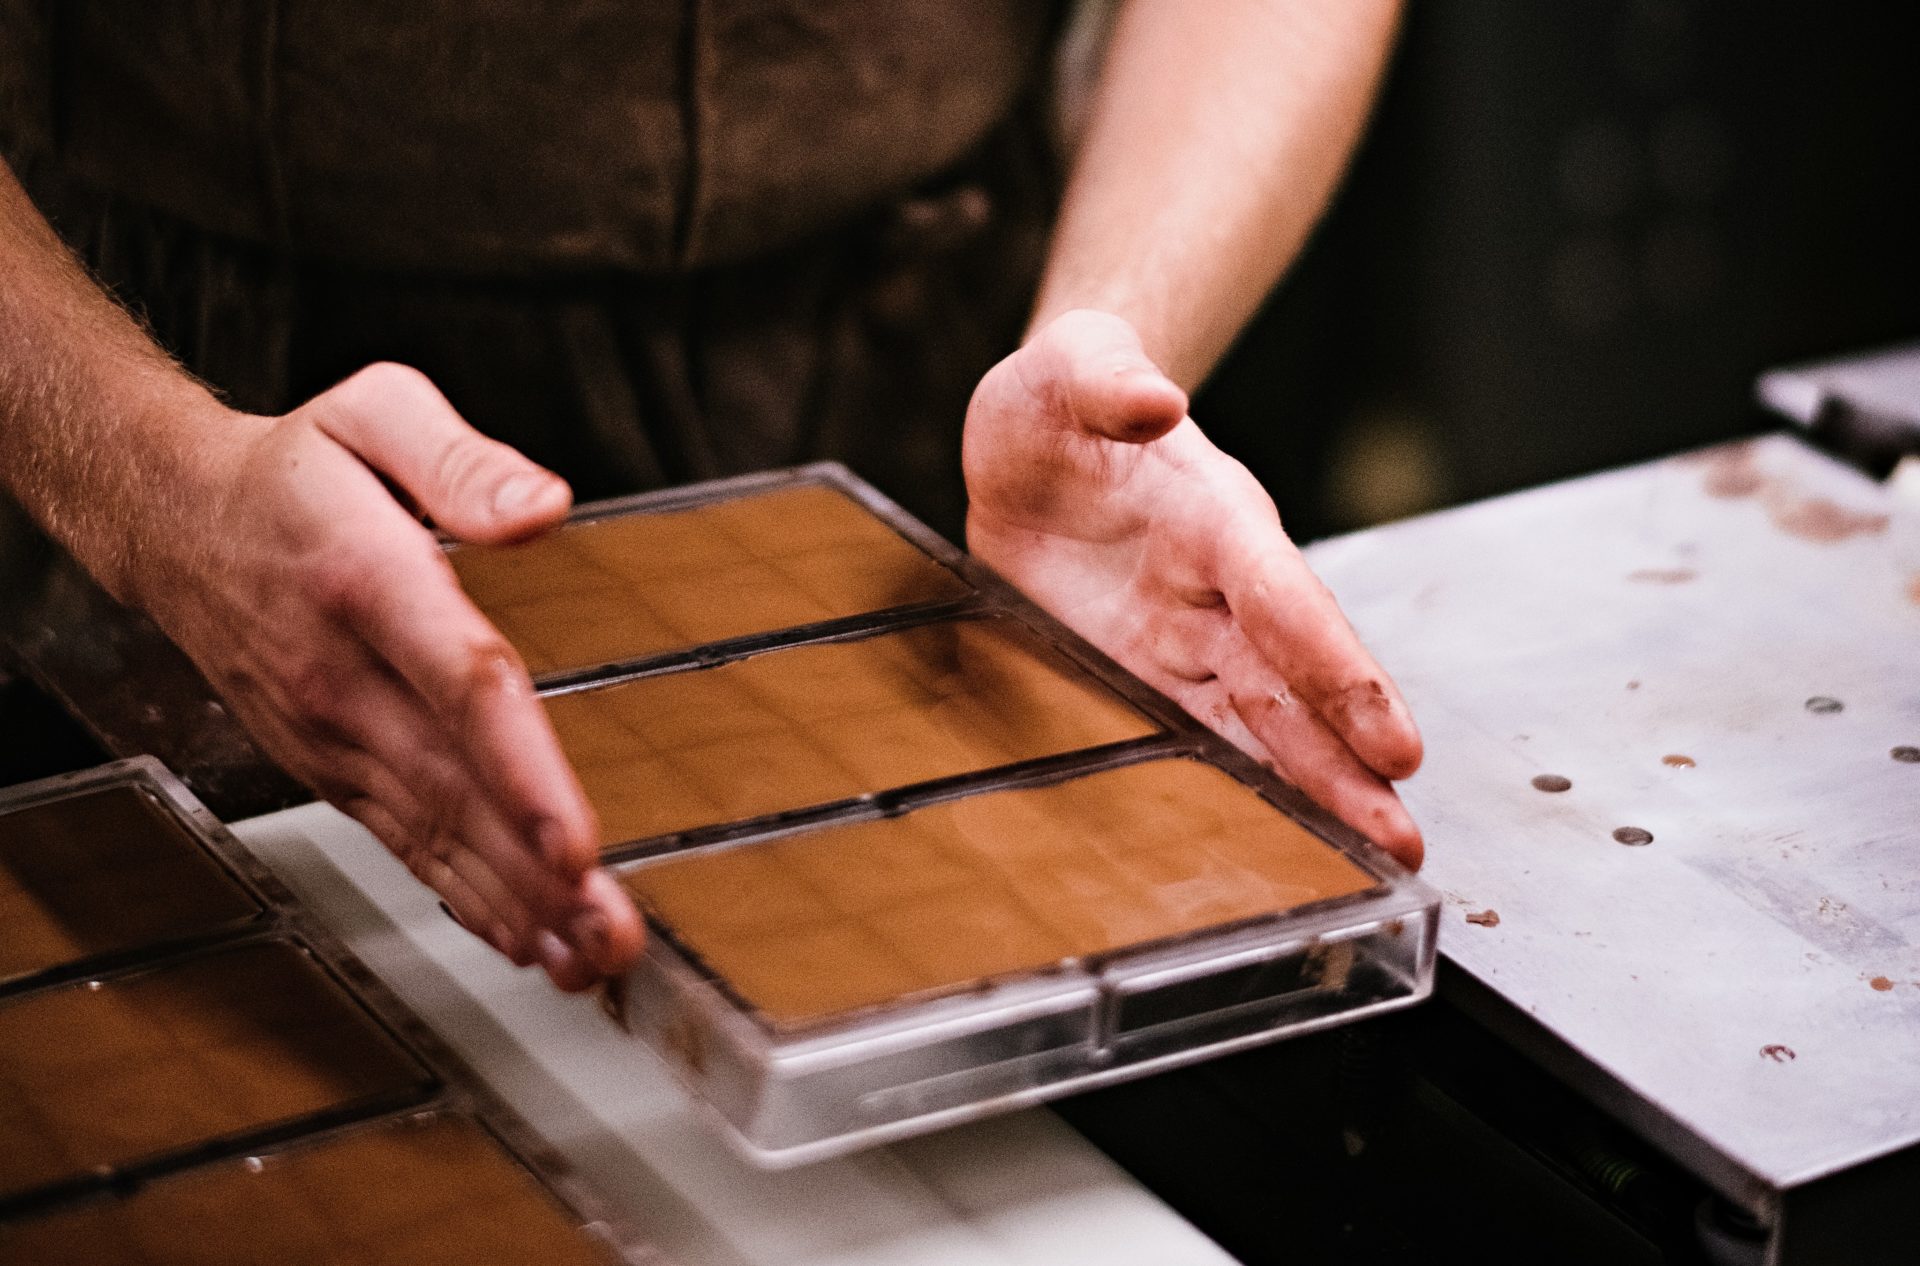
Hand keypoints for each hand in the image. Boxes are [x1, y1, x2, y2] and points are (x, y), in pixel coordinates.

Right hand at [129, 363, 643, 986]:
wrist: (172, 517)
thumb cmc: (294, 468)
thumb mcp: (375, 411)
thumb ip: (462, 459)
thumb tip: (546, 507)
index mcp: (368, 580)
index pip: (459, 686)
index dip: (520, 772)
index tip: (576, 843)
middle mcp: (345, 677)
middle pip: (455, 790)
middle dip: (538, 875)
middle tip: (613, 935)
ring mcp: (332, 734)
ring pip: (432, 835)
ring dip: (516, 906)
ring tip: (590, 960)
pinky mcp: (332, 767)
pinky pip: (406, 843)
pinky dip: (467, 899)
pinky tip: (525, 939)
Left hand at [963, 311, 1424, 866]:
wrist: (1031, 446)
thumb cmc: (1062, 399)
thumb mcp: (1068, 366)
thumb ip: (1106, 377)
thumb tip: (1155, 399)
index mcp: (1213, 517)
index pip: (1282, 599)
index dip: (1334, 669)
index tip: (1391, 738)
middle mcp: (1216, 589)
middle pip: (1292, 682)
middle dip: (1346, 758)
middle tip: (1403, 833)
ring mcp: (1183, 640)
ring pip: (1260, 725)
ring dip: (1314, 790)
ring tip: (1378, 858)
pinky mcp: (1140, 678)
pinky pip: (1195, 739)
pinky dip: (1239, 790)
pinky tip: (1279, 844)